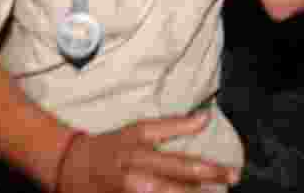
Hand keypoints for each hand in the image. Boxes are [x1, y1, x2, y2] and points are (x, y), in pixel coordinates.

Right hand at [57, 112, 239, 191]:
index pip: (182, 163)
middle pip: (175, 185)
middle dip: (205, 187)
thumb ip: (174, 126)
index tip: (233, 173)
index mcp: (141, 153)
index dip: (210, 169)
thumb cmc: (112, 146)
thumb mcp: (140, 130)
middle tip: (231, 182)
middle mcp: (135, 177)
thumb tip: (206, 118)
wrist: (70, 167)